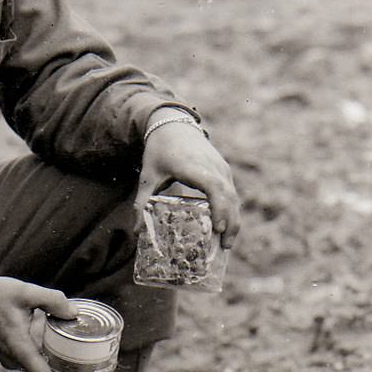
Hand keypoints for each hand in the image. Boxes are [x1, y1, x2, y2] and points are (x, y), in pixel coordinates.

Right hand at [0, 276, 77, 371]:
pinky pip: (29, 362)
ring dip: (53, 361)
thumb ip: (52, 300)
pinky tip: (53, 341)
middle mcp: (13, 359)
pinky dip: (42, 356)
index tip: (80, 371)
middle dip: (63, 369)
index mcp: (19, 348)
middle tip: (83, 355)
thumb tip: (74, 313)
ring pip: (37, 368)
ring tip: (71, 346)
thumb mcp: (26, 292)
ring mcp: (9, 359)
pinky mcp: (8, 355)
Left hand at [134, 114, 241, 248]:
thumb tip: (137, 231)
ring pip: (234, 195)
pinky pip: (232, 192)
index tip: (218, 228)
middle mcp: (212, 166)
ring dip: (233, 219)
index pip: (214, 187)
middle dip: (230, 222)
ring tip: (226, 244)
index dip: (219, 207)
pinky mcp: (224, 171)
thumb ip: (142, 202)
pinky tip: (226, 228)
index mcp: (194, 166)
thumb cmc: (159, 151)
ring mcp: (221, 168)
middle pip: (229, 196)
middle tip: (224, 247)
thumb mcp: (148, 176)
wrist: (173, 124)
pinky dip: (231, 210)